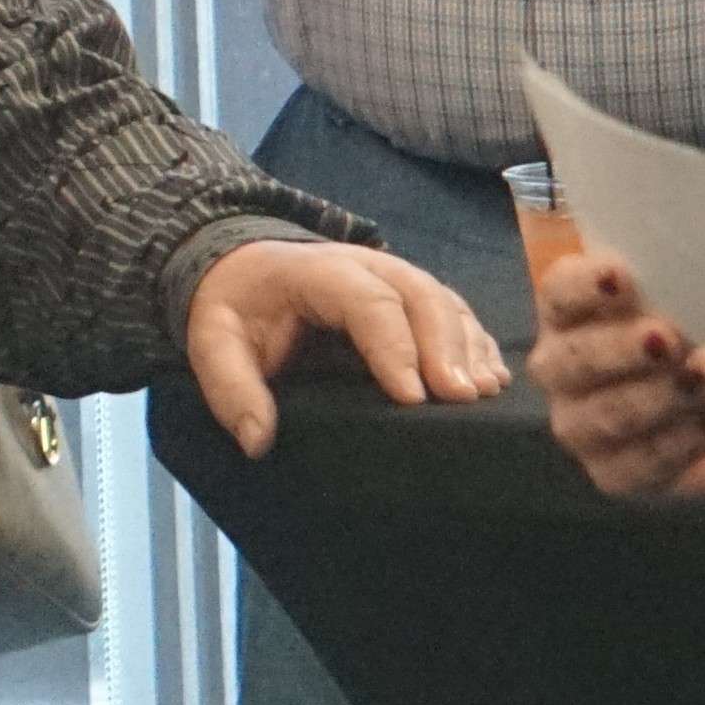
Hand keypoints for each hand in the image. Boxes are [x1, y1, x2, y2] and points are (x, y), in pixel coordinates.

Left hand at [187, 236, 503, 453]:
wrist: (245, 271)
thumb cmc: (236, 309)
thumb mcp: (213, 341)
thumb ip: (230, 387)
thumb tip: (257, 439)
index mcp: (317, 270)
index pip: (365, 301)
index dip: (393, 346)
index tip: (412, 396)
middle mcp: (365, 265)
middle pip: (419, 293)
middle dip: (445, 345)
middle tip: (460, 397)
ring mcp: (394, 276)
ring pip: (444, 300)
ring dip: (468, 346)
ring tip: (483, 393)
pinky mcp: (411, 296)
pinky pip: (454, 312)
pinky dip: (476, 343)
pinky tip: (491, 379)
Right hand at [528, 246, 704, 499]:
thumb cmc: (695, 318)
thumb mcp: (685, 281)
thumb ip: (678, 260)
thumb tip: (699, 215)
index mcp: (568, 309)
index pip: (560, 290)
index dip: (585, 285)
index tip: (621, 274)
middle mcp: (559, 367)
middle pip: (570, 361)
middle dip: (617, 351)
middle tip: (667, 340)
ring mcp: (579, 424)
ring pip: (597, 419)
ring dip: (648, 403)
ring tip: (698, 389)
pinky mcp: (610, 472)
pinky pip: (632, 470)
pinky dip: (674, 453)